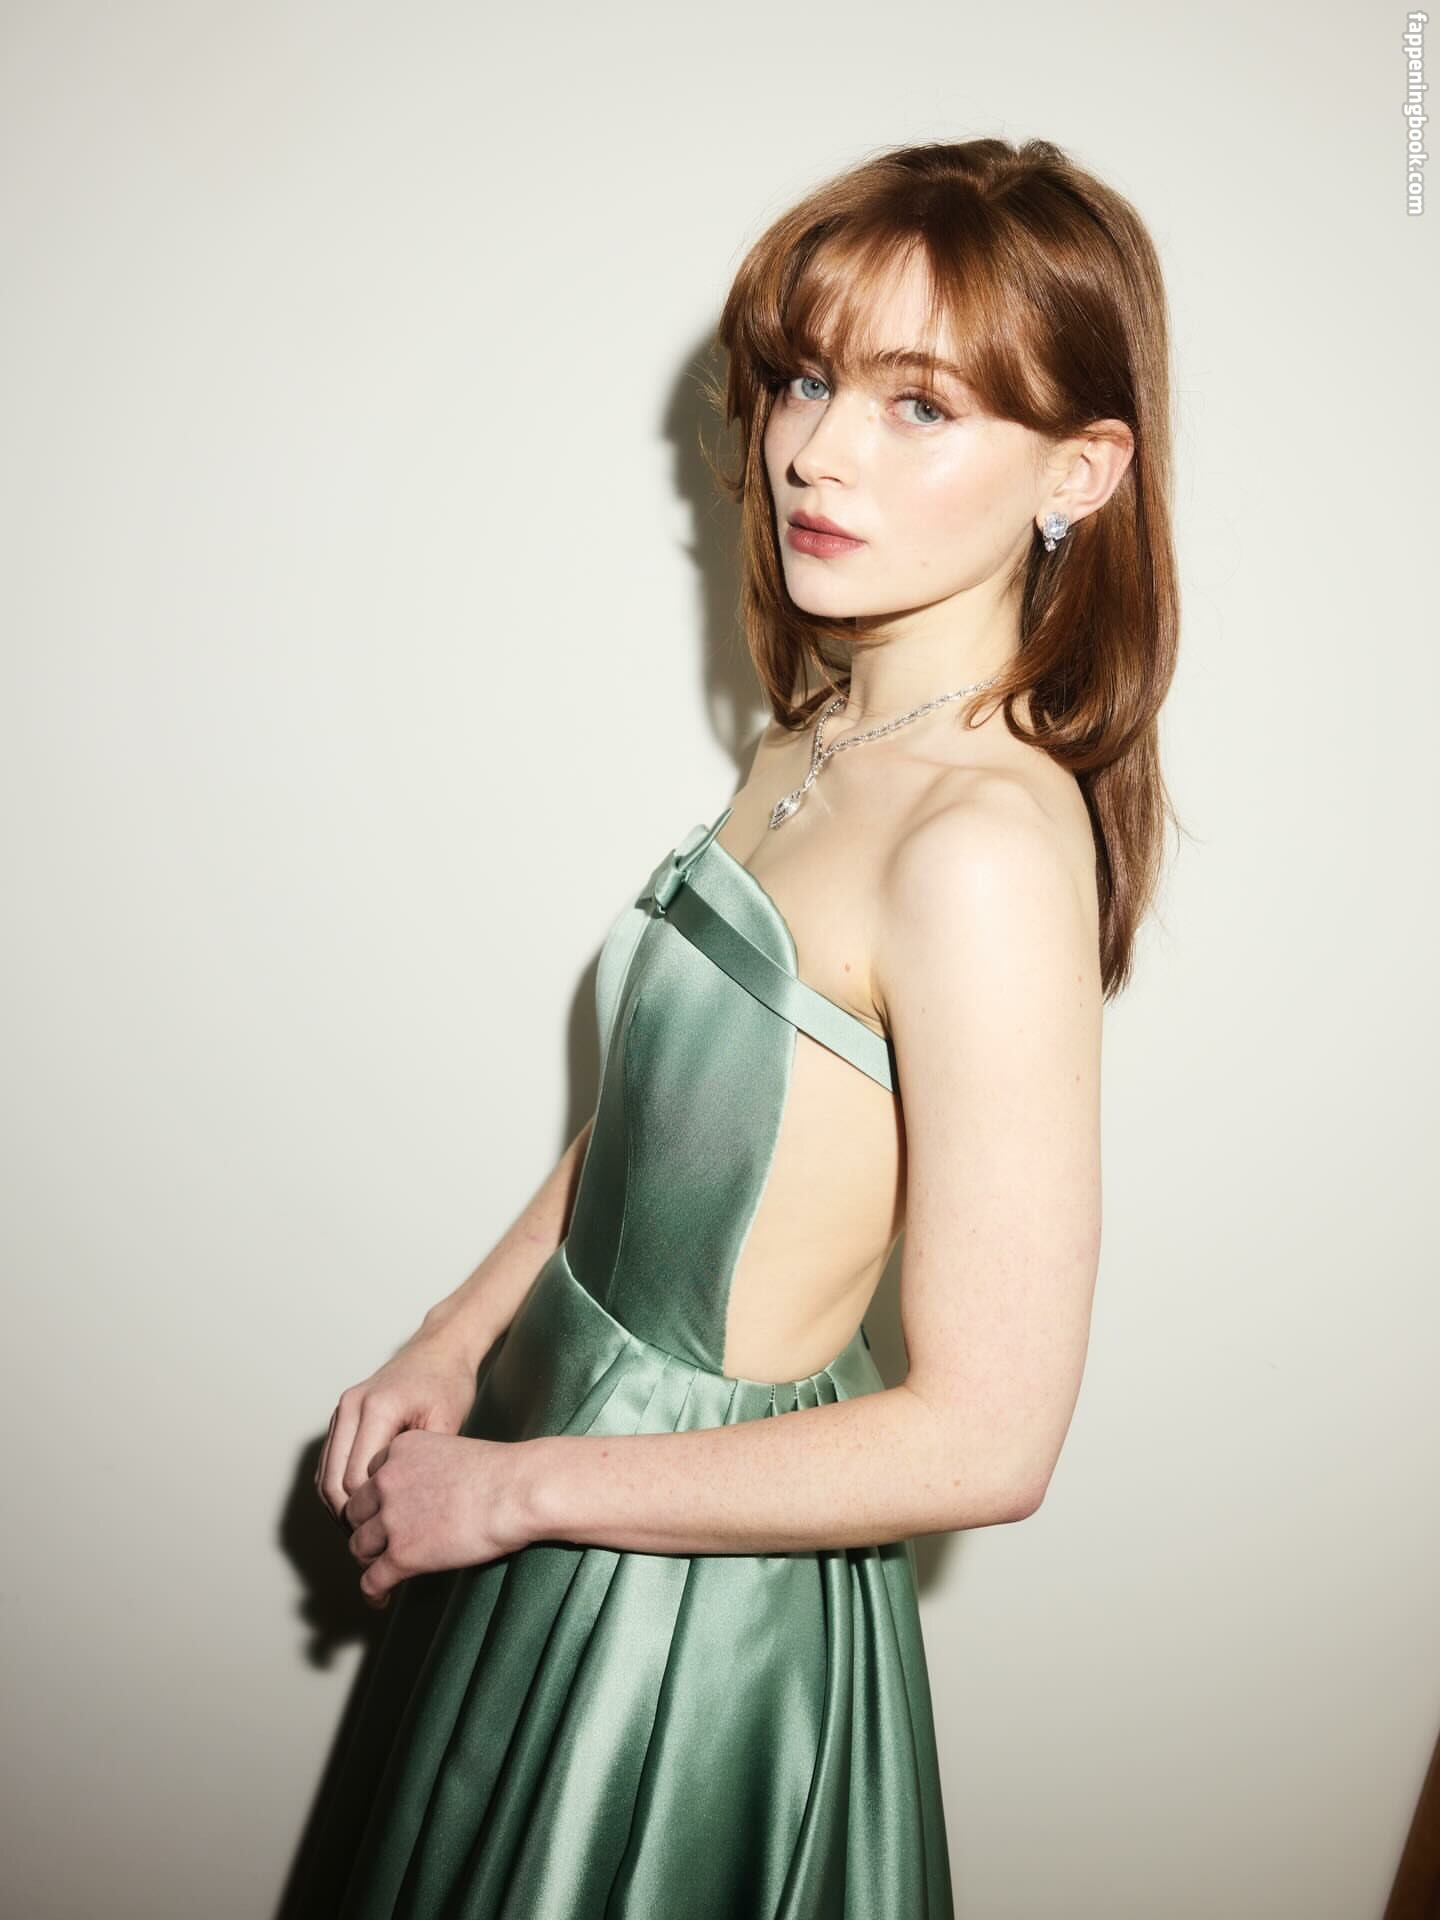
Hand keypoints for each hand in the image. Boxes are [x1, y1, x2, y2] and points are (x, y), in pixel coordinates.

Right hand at [314, 1330, 481, 1526]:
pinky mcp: (342, 1416)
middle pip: (331, 1481)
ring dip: (338, 1507)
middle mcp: (350, 1407)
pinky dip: (336, 1489)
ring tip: (365, 1533)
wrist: (439, 1348)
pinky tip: (360, 1509)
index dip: (368, 1514)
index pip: (354, 1479)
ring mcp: (342, 1410)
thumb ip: (424, 1466)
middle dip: (348, 1517)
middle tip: (372, 1544)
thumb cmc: (448, 1383)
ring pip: (323, 1474)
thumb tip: (413, 1514)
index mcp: (376, 1408)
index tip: (389, 1537)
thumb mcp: (447, 1423)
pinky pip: (329, 1462)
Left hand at [342, 1429, 537, 1607]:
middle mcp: (387, 1480)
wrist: (516, 1491)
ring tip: (382, 1570)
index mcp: (400, 1450)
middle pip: (356, 1511)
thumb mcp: (453, 1451)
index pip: (370, 1477)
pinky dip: (373, 1593)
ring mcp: (392, 1519)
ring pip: (358, 1547)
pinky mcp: (403, 1554)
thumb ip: (429, 1467)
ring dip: (368, 1560)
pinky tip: (380, 1599)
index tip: (384, 1512)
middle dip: (365, 1528)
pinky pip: (371, 1581)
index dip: (377, 1498)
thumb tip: (430, 1495)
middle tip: (379, 1543)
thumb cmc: (501, 1472)